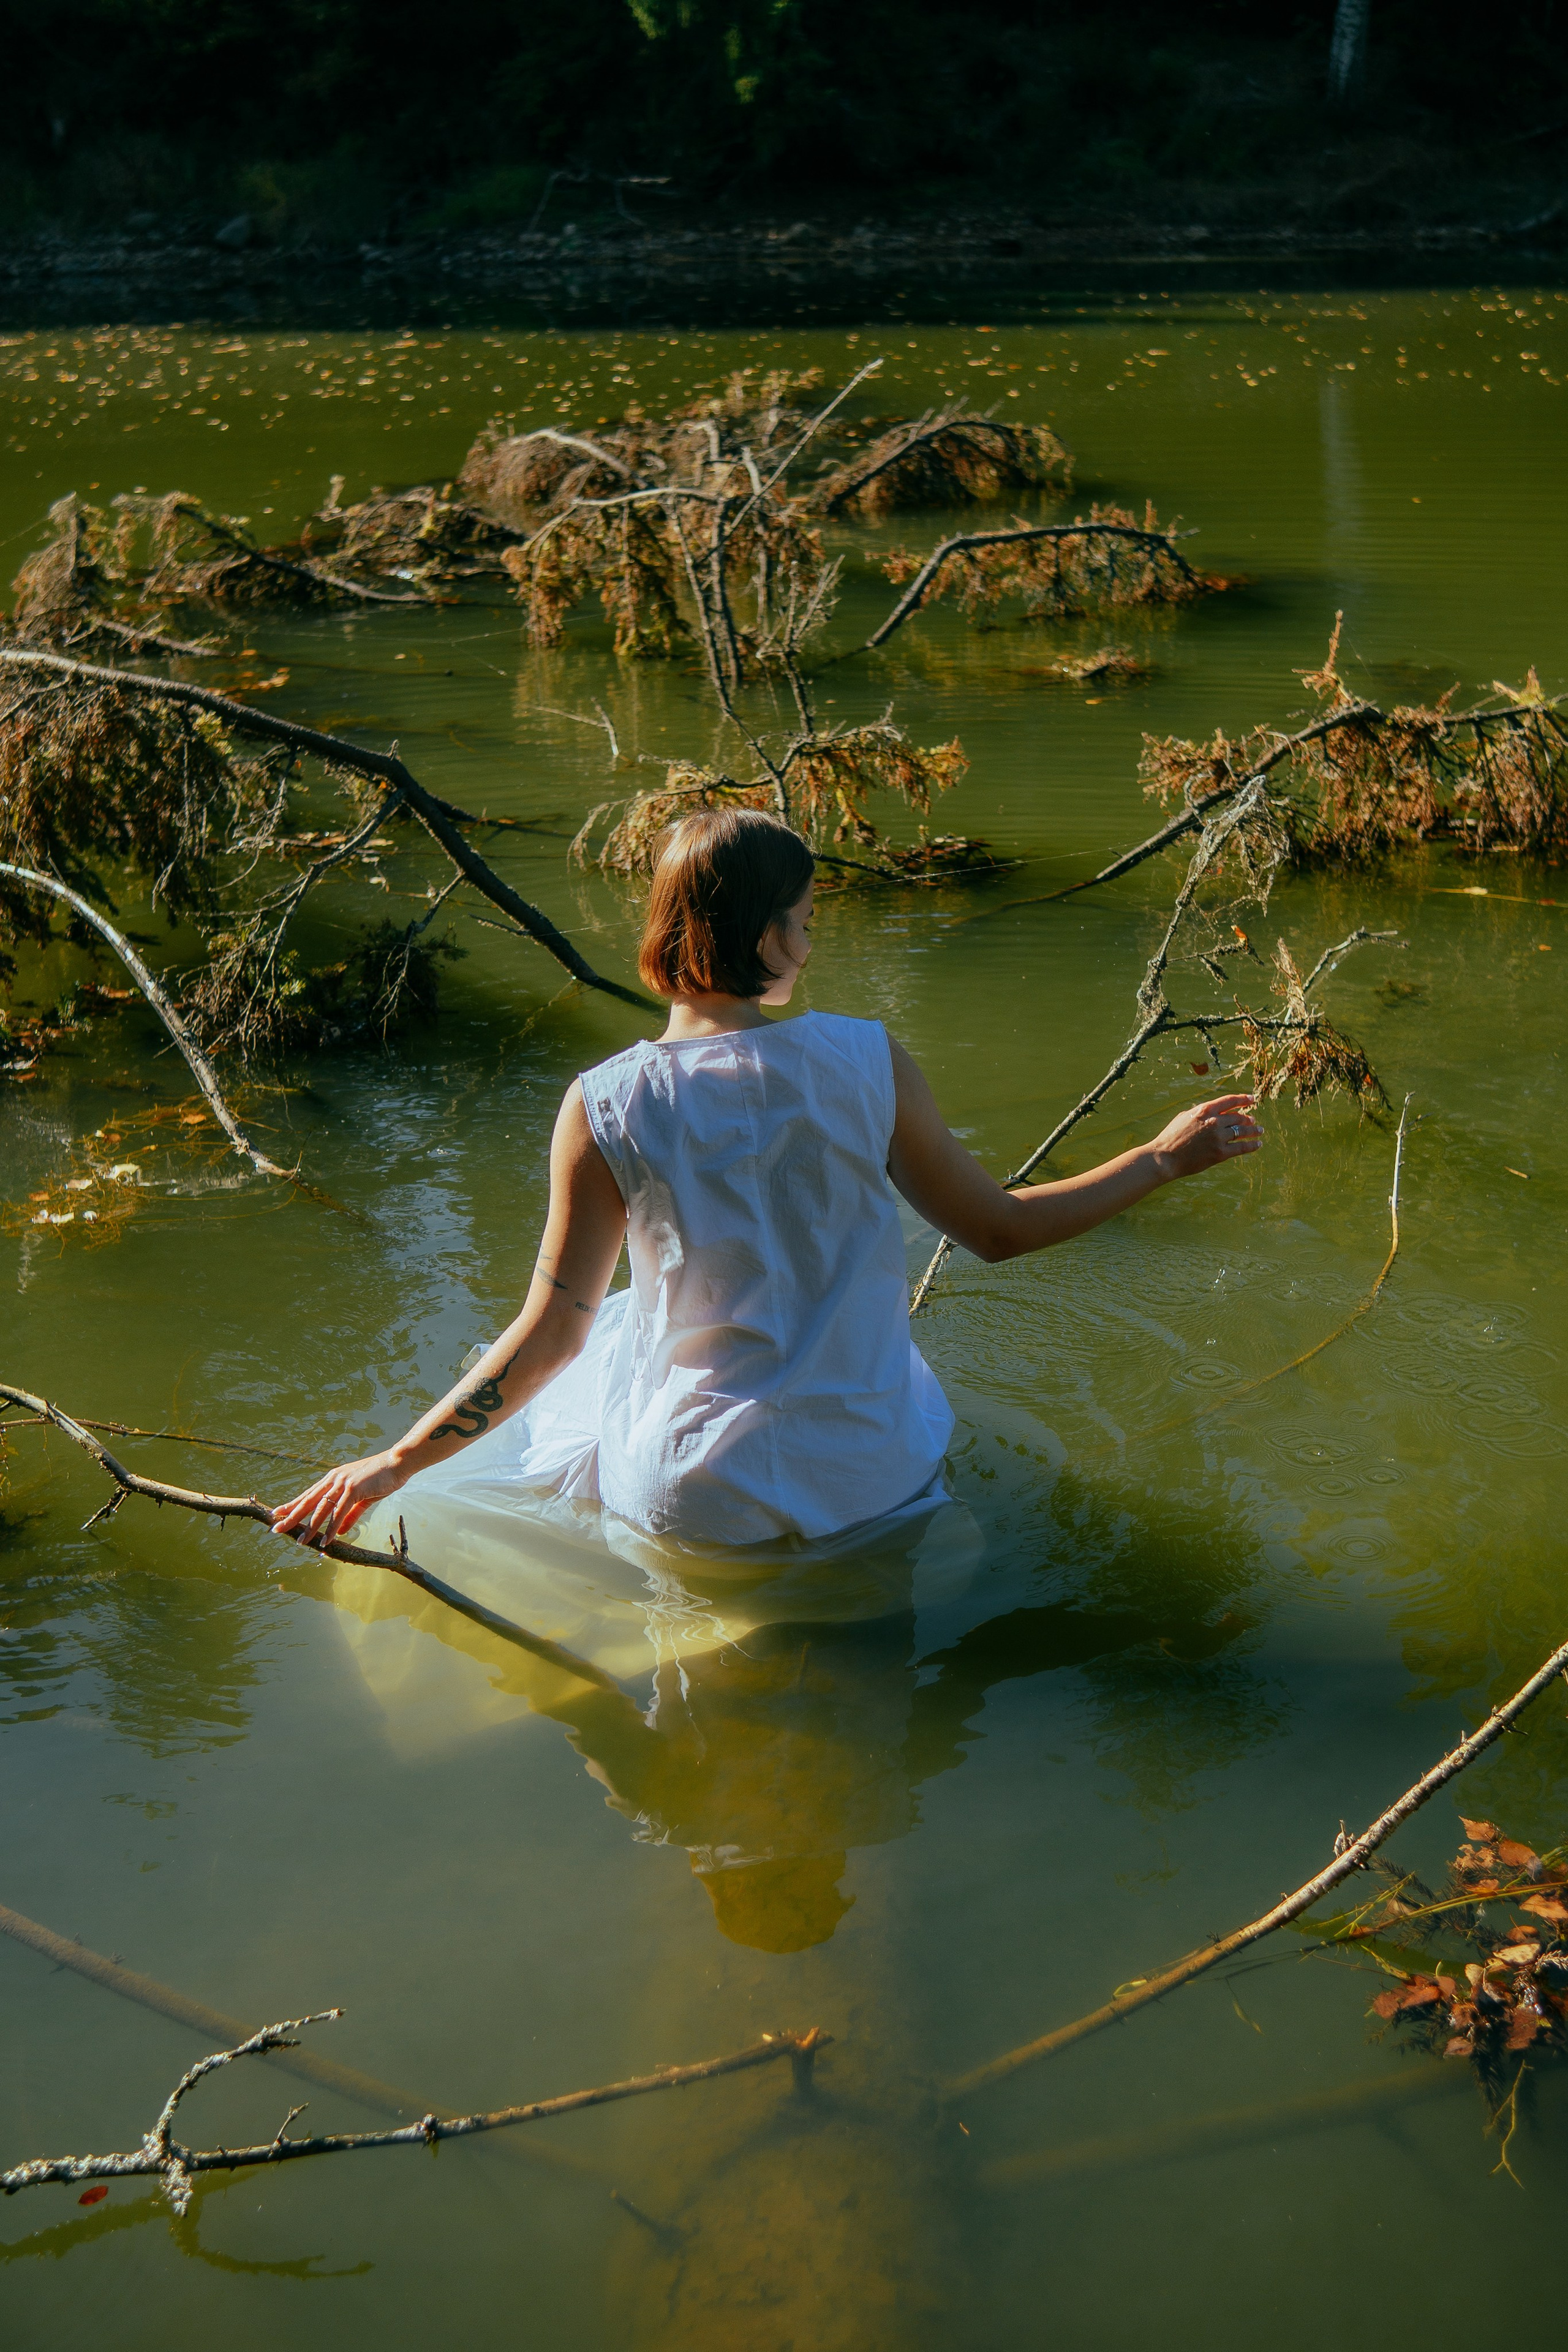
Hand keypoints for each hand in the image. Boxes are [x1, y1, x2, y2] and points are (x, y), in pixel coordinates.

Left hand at [269, 1450, 406, 1545]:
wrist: (398, 1463)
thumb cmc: (382, 1478)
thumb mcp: (363, 1498)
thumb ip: (350, 1515)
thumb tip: (340, 1532)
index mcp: (334, 1479)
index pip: (309, 1494)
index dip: (293, 1505)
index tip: (278, 1514)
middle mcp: (334, 1480)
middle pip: (308, 1501)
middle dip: (291, 1516)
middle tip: (276, 1529)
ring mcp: (342, 1483)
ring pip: (321, 1509)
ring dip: (310, 1527)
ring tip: (300, 1542)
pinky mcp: (353, 1488)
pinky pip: (339, 1512)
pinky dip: (332, 1528)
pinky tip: (325, 1540)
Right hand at [1149, 1093, 1261, 1181]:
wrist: (1165, 1157)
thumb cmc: (1171, 1137)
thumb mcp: (1184, 1117)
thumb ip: (1200, 1113)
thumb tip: (1213, 1111)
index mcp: (1204, 1110)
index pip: (1230, 1101)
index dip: (1243, 1099)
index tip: (1252, 1099)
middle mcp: (1214, 1122)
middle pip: (1238, 1117)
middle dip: (1247, 1118)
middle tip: (1252, 1120)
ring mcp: (1218, 1138)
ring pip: (1242, 1132)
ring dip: (1253, 1131)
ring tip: (1259, 1131)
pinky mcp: (1220, 1153)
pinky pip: (1241, 1148)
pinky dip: (1252, 1145)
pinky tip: (1257, 1144)